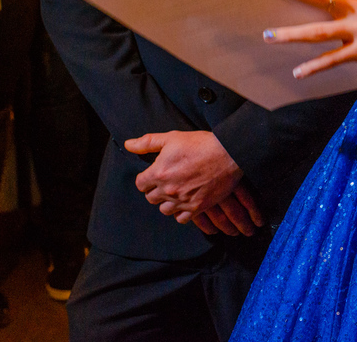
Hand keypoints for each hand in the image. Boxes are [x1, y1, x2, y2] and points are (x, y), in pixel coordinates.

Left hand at [123, 130, 262, 234]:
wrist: (229, 153)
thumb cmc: (201, 143)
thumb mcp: (172, 138)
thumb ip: (147, 142)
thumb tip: (128, 144)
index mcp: (158, 173)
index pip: (140, 184)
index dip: (147, 179)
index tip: (156, 174)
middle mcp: (168, 190)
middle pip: (151, 198)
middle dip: (156, 190)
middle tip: (168, 181)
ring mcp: (182, 200)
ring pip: (165, 210)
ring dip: (168, 202)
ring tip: (177, 192)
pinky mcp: (198, 207)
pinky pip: (181, 218)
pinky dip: (181, 213)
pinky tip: (186, 202)